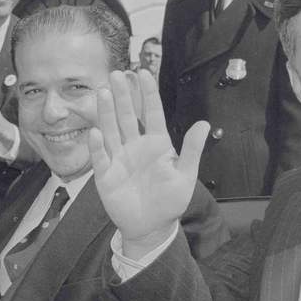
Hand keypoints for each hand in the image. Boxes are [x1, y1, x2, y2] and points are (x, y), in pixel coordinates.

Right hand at [89, 70, 207, 255]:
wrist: (152, 227)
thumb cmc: (170, 202)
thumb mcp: (185, 176)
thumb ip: (192, 150)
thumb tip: (204, 124)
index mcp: (157, 144)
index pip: (152, 113)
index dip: (148, 94)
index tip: (144, 73)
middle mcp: (135, 146)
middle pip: (128, 116)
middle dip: (123, 96)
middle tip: (117, 74)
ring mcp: (119, 159)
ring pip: (111, 130)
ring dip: (107, 113)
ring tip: (102, 93)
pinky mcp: (106, 175)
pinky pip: (101, 157)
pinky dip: (98, 146)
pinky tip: (96, 132)